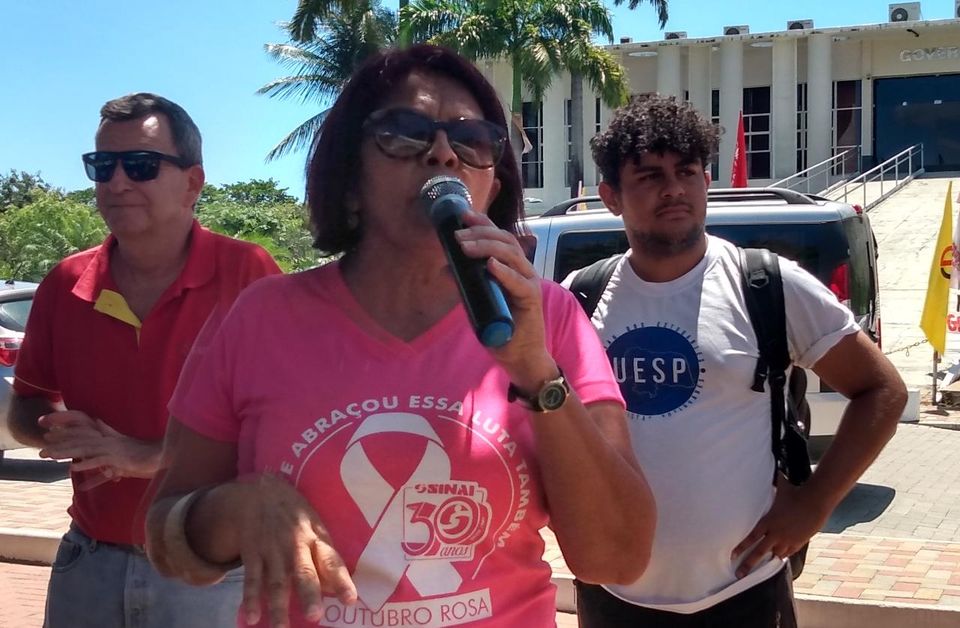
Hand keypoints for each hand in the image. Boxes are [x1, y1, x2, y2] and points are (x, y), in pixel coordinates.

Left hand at [39, 412, 160, 482]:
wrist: (163, 456)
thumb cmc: (146, 457)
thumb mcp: (126, 455)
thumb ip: (113, 454)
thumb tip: (105, 459)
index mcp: (109, 439)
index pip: (83, 435)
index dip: (66, 436)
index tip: (49, 437)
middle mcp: (109, 442)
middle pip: (79, 442)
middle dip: (60, 445)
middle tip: (41, 450)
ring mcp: (114, 450)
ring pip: (85, 450)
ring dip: (66, 453)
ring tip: (49, 456)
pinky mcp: (120, 460)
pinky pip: (100, 462)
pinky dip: (87, 465)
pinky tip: (74, 469)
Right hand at [236, 474, 356, 627]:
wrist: (259, 492)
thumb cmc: (295, 516)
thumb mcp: (315, 527)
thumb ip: (324, 557)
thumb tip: (336, 588)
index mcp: (316, 537)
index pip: (332, 561)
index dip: (341, 580)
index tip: (350, 599)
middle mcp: (295, 545)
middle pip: (303, 572)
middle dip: (309, 594)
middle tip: (314, 616)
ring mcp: (272, 550)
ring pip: (276, 581)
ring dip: (278, 606)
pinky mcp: (252, 553)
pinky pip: (251, 579)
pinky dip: (250, 599)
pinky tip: (252, 617)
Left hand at [455, 211, 555, 387]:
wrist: (520, 356)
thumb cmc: (502, 329)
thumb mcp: (478, 302)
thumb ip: (467, 285)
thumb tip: (446, 269)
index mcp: (511, 267)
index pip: (499, 237)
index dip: (483, 224)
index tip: (462, 215)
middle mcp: (523, 270)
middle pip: (505, 241)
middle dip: (480, 233)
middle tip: (457, 235)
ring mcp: (529, 283)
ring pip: (512, 255)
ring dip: (487, 248)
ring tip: (465, 246)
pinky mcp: (532, 300)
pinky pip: (519, 282)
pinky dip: (504, 272)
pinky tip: (491, 265)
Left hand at [731, 474, 828, 577]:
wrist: (816, 500)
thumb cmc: (795, 491)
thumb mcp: (778, 486)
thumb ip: (768, 482)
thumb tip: (764, 467)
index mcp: (768, 521)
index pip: (750, 537)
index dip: (740, 547)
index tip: (732, 555)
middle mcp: (776, 533)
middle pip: (759, 552)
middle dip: (748, 564)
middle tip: (739, 574)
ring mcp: (788, 539)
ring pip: (774, 554)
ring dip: (767, 559)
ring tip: (759, 569)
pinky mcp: (799, 542)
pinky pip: (788, 552)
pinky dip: (782, 555)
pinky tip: (778, 559)